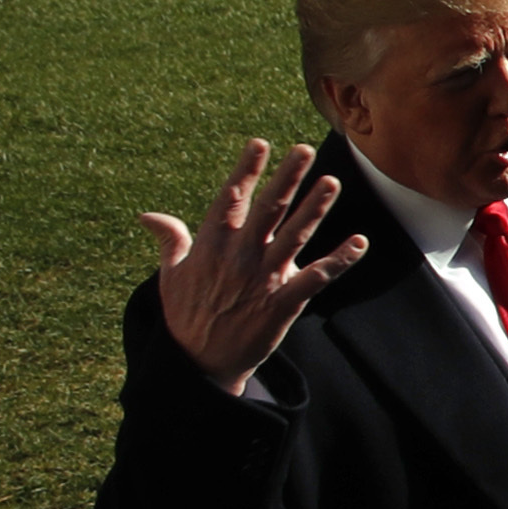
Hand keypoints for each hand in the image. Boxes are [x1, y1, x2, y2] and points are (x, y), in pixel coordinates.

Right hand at [143, 141, 365, 391]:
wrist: (198, 364)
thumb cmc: (185, 315)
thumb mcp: (169, 276)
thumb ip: (170, 241)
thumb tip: (148, 216)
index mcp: (210, 246)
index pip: (230, 200)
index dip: (246, 171)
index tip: (259, 144)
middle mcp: (239, 257)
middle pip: (267, 210)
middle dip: (286, 178)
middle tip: (305, 150)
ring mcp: (262, 279)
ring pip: (293, 237)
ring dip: (314, 209)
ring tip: (332, 182)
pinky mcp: (283, 303)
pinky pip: (316, 278)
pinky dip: (339, 261)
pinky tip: (359, 243)